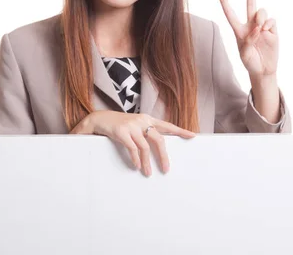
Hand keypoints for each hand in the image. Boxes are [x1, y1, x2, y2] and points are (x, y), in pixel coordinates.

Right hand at [71, 110, 195, 176]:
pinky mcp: (121, 132)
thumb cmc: (119, 125)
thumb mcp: (135, 125)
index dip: (180, 131)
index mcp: (147, 119)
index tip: (193, 136)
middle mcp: (142, 121)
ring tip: (148, 173)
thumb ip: (146, 132)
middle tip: (166, 169)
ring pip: (145, 147)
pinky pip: (132, 148)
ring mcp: (131, 126)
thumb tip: (160, 146)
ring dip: (147, 162)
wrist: (100, 119)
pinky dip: (136, 159)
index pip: (167, 125)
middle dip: (164, 156)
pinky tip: (136, 166)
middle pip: (159, 139)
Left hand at [218, 0, 278, 76]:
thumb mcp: (245, 53)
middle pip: (250, 3)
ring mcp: (262, 26)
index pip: (230, 13)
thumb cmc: (250, 62)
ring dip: (260, 16)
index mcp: (239, 30)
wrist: (264, 70)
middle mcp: (250, 25)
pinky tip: (267, 32)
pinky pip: (271, 20)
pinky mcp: (273, 30)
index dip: (225, 1)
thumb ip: (249, 40)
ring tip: (260, 27)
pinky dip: (268, 24)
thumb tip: (257, 27)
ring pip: (261, 11)